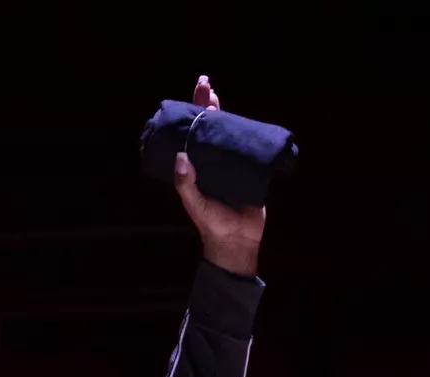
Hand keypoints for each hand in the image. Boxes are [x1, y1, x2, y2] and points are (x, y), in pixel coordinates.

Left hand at [172, 75, 264, 277]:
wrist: (238, 240)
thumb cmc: (212, 223)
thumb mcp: (195, 204)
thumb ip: (186, 185)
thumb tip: (181, 157)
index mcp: (195, 167)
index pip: (189, 135)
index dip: (188, 116)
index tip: (187, 98)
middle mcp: (210, 160)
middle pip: (207, 126)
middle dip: (205, 105)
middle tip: (205, 83)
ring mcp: (229, 162)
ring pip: (226, 132)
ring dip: (224, 112)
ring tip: (216, 93)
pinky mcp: (248, 167)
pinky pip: (247, 146)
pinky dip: (247, 131)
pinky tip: (246, 118)